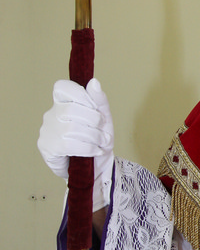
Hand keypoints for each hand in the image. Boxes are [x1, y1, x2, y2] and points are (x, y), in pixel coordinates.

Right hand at [38, 78, 114, 210]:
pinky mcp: (46, 147)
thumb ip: (100, 100)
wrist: (95, 167)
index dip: (79, 94)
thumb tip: (94, 82)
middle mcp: (52, 114)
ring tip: (102, 143)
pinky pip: (68, 144)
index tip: (93, 106)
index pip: (62, 87)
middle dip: (94, 120)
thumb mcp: (104, 119)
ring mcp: (47, 130)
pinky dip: (88, 148)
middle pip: (71, 108)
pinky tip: (94, 151)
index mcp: (64, 102)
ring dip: (93, 136)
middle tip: (103, 132)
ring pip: (71, 128)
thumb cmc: (97, 140)